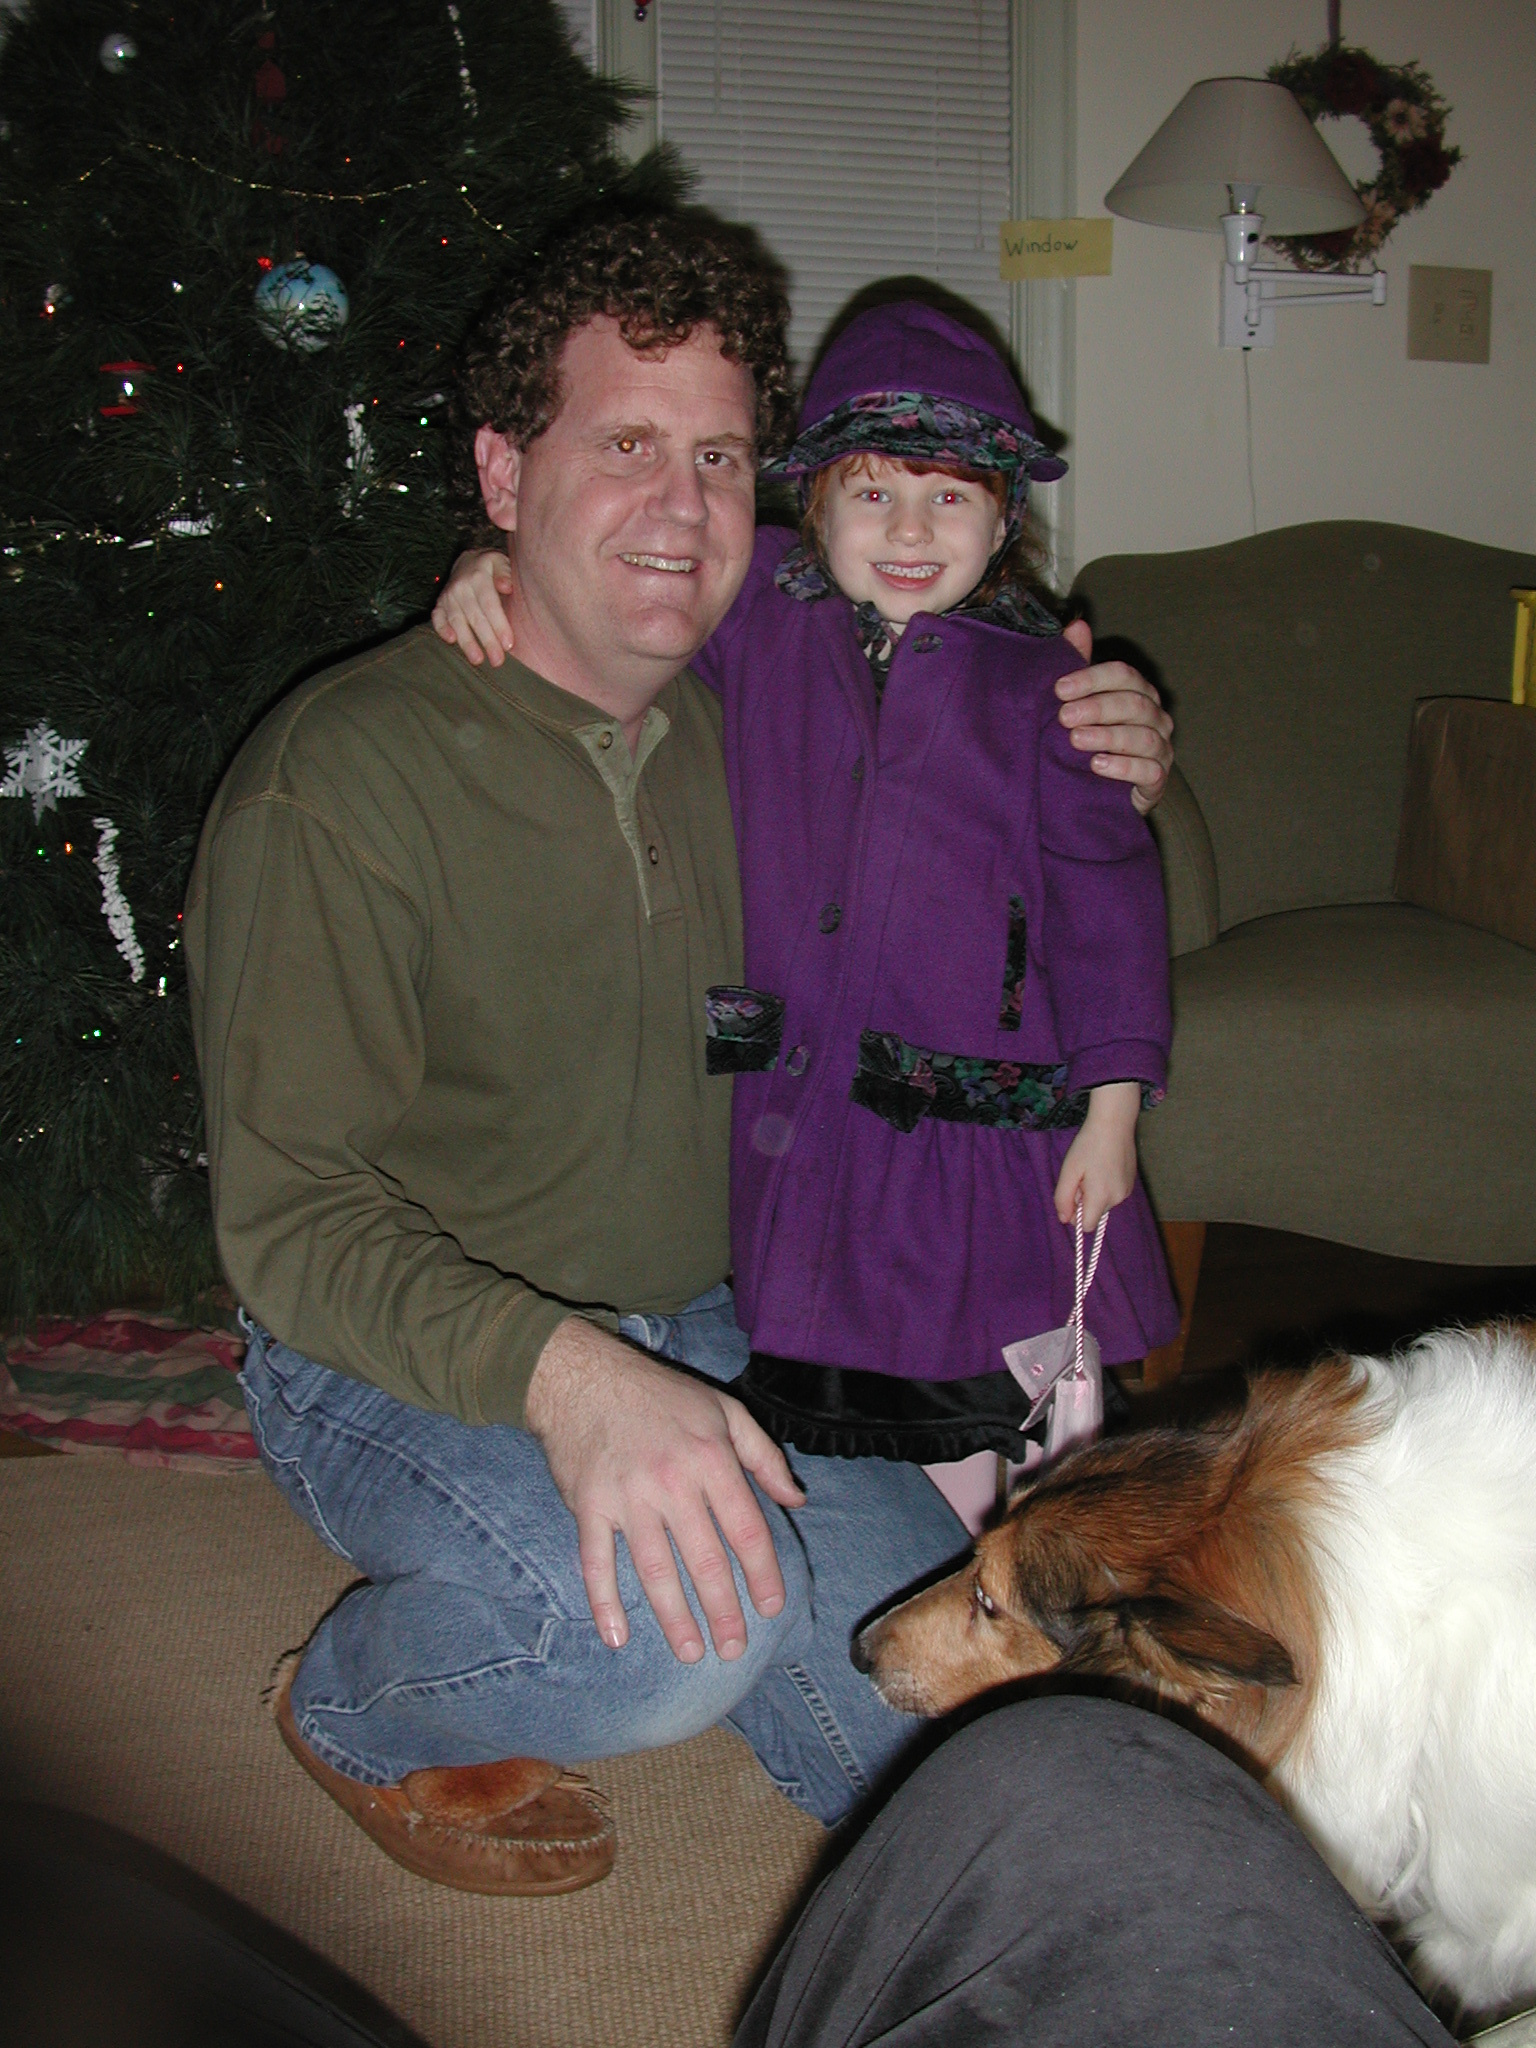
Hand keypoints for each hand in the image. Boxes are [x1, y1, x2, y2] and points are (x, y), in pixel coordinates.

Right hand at [431, 548, 515, 666]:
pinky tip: (450, 641)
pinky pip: (437, 617)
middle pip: (475, 617)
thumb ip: (505, 572)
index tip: (508, 644)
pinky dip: (442, 629)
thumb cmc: (491, 568)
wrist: (468, 562)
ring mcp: (448, 596)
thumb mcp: (501, 562)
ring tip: (477, 660)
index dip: (499, 625)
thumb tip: (506, 587)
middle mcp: (461, 587)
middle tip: (498, 661)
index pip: (489, 604)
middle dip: (487, 641)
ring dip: (467, 642)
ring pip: (457, 621)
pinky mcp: (439, 604)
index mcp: (478, 577)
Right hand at [525, 1315, 805, 1664]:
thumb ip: (764, 1456)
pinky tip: (617, 1636)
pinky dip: (604, 1601)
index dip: (762, 1572)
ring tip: (691, 1652)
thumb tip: (796, 1500)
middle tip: (734, 1649)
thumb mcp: (724, 1410)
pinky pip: (596, 1561)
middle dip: (723, 1610)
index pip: (745, 1529)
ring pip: (655, 1570)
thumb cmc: (661, 1396)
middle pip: (704, 1560)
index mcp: (710, 1459)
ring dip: (674, 1618)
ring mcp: (627, 1497)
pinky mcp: (589, 1506)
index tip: (772, 1607)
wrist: (583, 1376)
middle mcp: (672, 1482)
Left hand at [1054, 1081, 1140, 1231]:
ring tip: (1093, 1168)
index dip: (1075, 1215)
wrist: (1114, 1123)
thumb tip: (1064, 1220)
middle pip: (1095, 1214)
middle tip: (1082, 1175)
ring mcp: (1127, 1191)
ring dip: (1095, 1193)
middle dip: (1085, 1200)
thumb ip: (1063, 1198)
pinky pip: (1113, 1194)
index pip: (1087, 1226)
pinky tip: (1103, 1166)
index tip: (1072, 1195)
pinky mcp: (1131, 1183)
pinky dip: (1105, 1186)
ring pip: (1104, 1204)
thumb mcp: (1069, 1171)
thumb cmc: (1088, 1145)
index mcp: (1102, 1197)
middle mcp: (1118, 1198)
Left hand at [1056, 618, 1173, 815]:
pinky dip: (1123, 767)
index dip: (1093, 679)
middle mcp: (1155, 717)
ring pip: (1143, 737)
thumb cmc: (1092, 739)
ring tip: (1076, 740)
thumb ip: (1080, 667)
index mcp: (1137, 692)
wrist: (1103, 791)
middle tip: (1064, 717)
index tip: (1059, 689)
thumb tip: (1077, 625)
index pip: (1123, 675)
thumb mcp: (1080, 704)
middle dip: (1097, 708)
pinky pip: (1149, 771)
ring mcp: (1161, 748)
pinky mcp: (1158, 780)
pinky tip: (1098, 766)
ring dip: (1108, 737)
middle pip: (1133, 704)